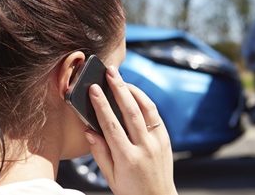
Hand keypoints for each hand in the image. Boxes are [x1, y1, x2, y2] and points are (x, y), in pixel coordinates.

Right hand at [84, 66, 177, 194]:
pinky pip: (155, 115)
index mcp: (127, 158)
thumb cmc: (131, 190)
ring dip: (134, 90)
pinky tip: (135, 94)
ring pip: (147, 109)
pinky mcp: (166, 139)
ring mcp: (158, 142)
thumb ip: (99, 153)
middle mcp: (145, 147)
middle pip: (131, 111)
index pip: (112, 126)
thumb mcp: (110, 177)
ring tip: (122, 79)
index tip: (94, 89)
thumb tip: (89, 131)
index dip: (101, 105)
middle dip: (119, 88)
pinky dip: (145, 101)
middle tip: (110, 72)